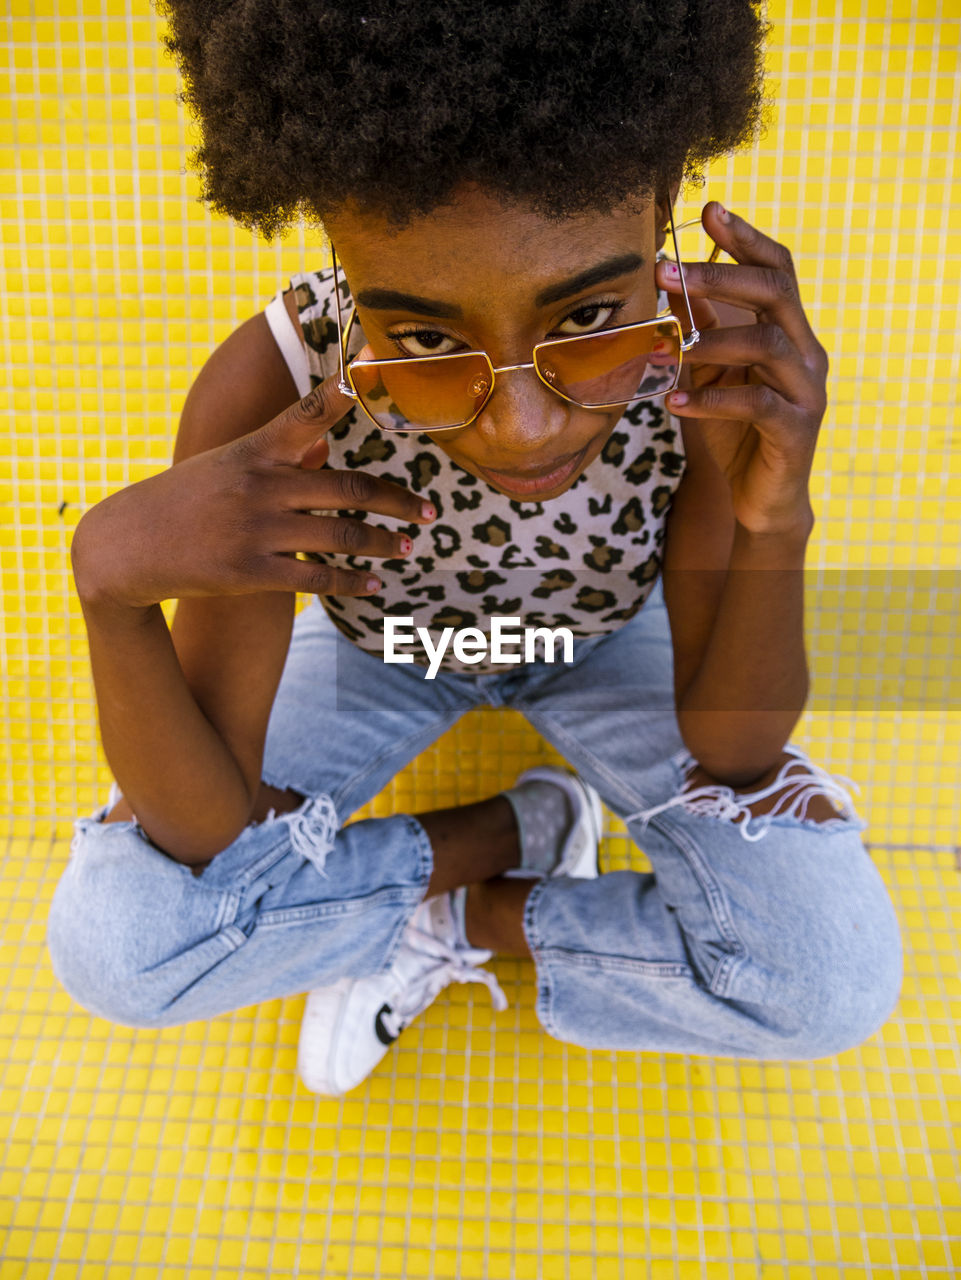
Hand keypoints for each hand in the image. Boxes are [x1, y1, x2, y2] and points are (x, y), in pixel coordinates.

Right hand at [71, 364, 433, 609]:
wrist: (128, 545)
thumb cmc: (188, 497)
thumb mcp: (230, 464)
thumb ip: (282, 457)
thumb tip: (327, 449)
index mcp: (258, 450)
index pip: (309, 413)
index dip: (345, 391)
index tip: (377, 367)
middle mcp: (262, 486)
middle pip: (349, 489)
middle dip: (397, 502)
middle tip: (429, 512)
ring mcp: (257, 530)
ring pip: (342, 538)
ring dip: (383, 543)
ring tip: (408, 547)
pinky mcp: (251, 573)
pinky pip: (318, 578)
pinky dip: (352, 582)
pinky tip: (374, 584)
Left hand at [657, 202, 826, 536]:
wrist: (762, 499)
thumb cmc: (736, 431)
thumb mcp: (712, 373)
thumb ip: (700, 328)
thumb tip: (669, 278)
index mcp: (790, 330)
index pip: (776, 269)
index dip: (745, 237)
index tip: (708, 209)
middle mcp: (806, 352)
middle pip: (776, 292)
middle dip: (721, 275)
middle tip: (669, 270)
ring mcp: (806, 390)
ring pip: (768, 344)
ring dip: (714, 338)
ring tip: (670, 345)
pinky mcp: (796, 430)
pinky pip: (757, 404)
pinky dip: (712, 400)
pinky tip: (674, 401)